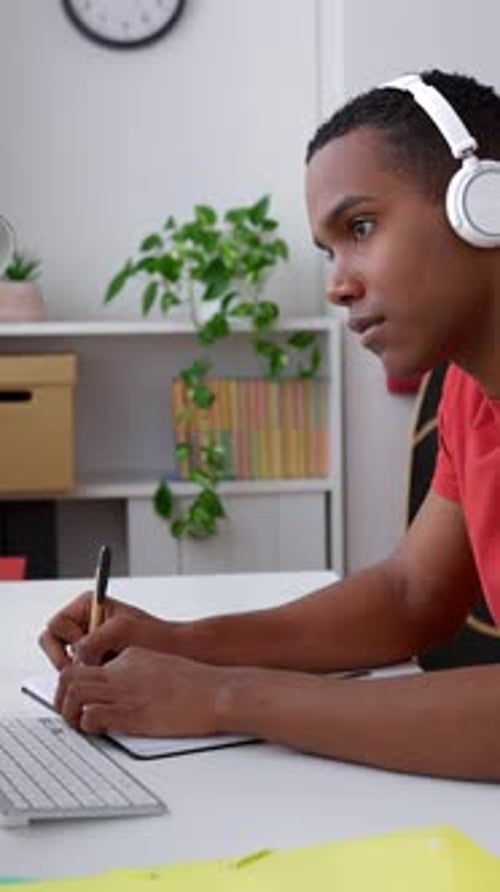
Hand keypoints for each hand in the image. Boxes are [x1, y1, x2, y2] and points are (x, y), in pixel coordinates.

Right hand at [39, 593, 171, 669]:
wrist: (177, 653)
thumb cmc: (155, 636)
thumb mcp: (123, 631)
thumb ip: (95, 640)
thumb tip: (76, 657)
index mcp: (88, 606)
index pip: (56, 625)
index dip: (67, 640)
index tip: (83, 651)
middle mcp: (84, 624)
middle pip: (53, 643)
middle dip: (64, 659)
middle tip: (83, 670)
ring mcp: (88, 644)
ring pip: (64, 662)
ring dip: (79, 670)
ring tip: (103, 672)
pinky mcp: (95, 662)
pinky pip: (79, 674)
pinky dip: (88, 679)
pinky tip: (107, 680)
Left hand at [54, 646, 222, 736]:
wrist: (216, 692)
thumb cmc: (197, 683)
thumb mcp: (162, 665)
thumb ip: (139, 670)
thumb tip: (126, 684)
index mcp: (130, 657)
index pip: (88, 663)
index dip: (78, 682)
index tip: (82, 697)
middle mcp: (122, 671)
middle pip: (71, 675)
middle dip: (62, 696)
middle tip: (69, 711)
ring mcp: (125, 693)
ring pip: (74, 694)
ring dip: (68, 711)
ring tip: (78, 724)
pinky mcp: (131, 715)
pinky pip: (92, 717)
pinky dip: (86, 725)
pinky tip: (96, 730)